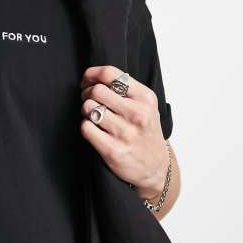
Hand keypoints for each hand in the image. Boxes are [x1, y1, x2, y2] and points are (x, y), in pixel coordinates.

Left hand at [79, 65, 167, 198]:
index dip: (92, 75)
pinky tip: (95, 130)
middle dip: (87, 93)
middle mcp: (137, 114)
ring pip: (89, 108)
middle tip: (89, 100)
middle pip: (97, 90)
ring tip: (94, 116)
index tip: (87, 81)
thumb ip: (125, 89)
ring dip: (86, 111)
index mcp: (145, 98)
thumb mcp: (145, 105)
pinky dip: (86, 126)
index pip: (111, 74)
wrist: (155, 167)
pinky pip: (86, 128)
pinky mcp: (113, 150)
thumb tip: (92, 77)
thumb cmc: (145, 131)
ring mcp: (125, 133)